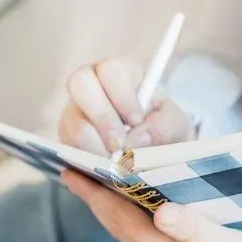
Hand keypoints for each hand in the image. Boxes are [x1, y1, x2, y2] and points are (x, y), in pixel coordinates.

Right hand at [59, 57, 195, 155]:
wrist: (153, 151)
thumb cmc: (162, 128)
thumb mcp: (174, 125)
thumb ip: (163, 126)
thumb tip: (135, 140)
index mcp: (119, 73)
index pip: (111, 70)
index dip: (121, 95)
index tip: (136, 120)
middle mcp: (90, 86)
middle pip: (80, 84)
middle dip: (102, 118)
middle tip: (119, 145)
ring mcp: (74, 112)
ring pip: (72, 122)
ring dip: (94, 146)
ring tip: (115, 163)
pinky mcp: (67, 138)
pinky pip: (68, 148)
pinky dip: (86, 163)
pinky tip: (104, 171)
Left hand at [64, 171, 241, 241]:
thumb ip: (194, 228)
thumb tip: (157, 210)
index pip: (119, 219)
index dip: (93, 194)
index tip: (68, 171)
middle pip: (120, 227)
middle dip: (96, 200)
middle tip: (76, 174)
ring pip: (134, 234)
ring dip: (114, 210)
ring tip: (101, 188)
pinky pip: (152, 240)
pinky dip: (138, 220)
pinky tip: (146, 211)